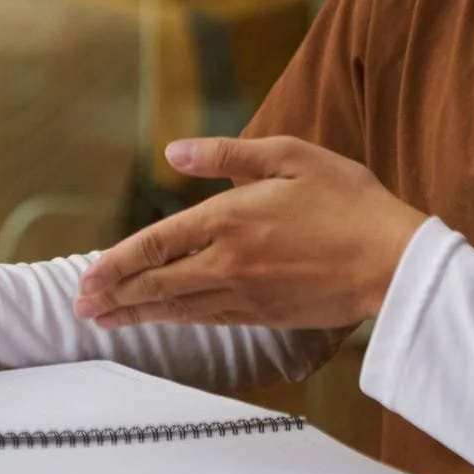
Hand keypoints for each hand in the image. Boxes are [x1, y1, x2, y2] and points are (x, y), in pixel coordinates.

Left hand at [73, 136, 426, 329]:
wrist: (394, 262)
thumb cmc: (348, 201)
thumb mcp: (290, 157)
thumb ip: (228, 155)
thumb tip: (174, 152)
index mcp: (229, 219)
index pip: (157, 244)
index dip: (117, 262)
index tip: (86, 275)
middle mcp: (228, 263)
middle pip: (157, 284)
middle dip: (114, 296)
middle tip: (79, 307)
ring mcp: (246, 295)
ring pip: (177, 309)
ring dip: (136, 314)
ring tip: (104, 321)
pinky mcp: (265, 316)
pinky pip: (208, 320)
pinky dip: (177, 321)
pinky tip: (164, 321)